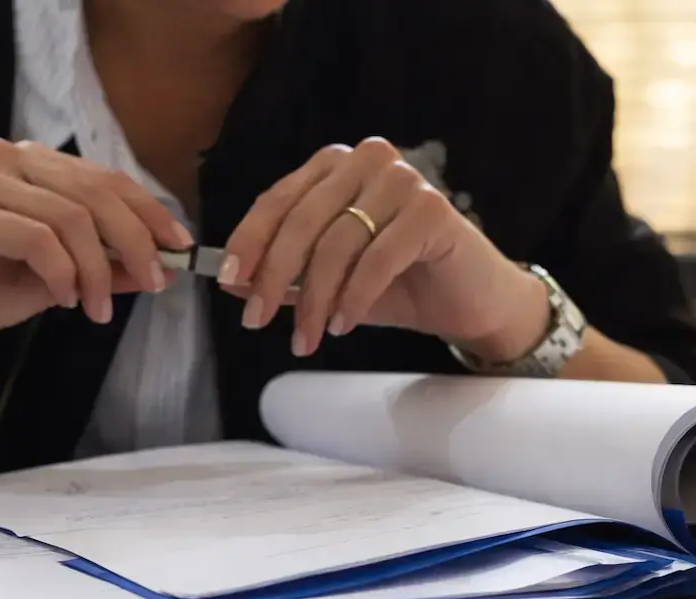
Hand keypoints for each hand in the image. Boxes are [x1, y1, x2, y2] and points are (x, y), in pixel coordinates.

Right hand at [0, 138, 192, 367]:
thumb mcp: (54, 281)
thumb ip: (101, 267)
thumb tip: (156, 267)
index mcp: (29, 165)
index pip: (105, 178)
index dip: (149, 212)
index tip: (178, 248)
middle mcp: (6, 158)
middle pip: (97, 193)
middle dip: (135, 242)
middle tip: (153, 284)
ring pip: (73, 219)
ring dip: (98, 271)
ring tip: (97, 309)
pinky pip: (39, 240)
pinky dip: (63, 274)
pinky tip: (64, 299)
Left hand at [221, 138, 549, 361]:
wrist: (466, 301)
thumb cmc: (397, 284)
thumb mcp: (328, 282)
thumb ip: (283, 275)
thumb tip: (231, 281)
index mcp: (336, 166)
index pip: (278, 199)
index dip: (249, 242)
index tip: (229, 282)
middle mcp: (368, 161)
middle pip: (303, 220)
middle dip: (274, 277)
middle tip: (257, 322)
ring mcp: (404, 180)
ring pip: (337, 242)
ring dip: (315, 299)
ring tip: (307, 340)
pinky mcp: (433, 210)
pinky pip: (377, 258)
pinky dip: (354, 297)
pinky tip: (342, 326)